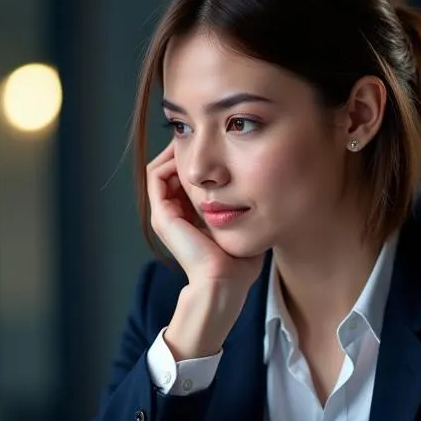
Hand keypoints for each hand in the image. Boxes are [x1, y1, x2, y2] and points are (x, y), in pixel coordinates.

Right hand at [146, 143, 263, 290]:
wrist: (225, 283)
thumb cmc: (238, 264)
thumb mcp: (242, 227)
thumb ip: (244, 210)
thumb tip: (263, 191)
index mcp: (187, 220)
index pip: (183, 181)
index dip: (197, 161)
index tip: (217, 148)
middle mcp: (171, 216)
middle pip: (170, 172)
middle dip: (184, 152)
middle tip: (203, 136)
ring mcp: (164, 215)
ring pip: (160, 170)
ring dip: (175, 152)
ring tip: (195, 139)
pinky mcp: (163, 215)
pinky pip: (156, 175)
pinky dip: (169, 159)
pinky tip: (189, 150)